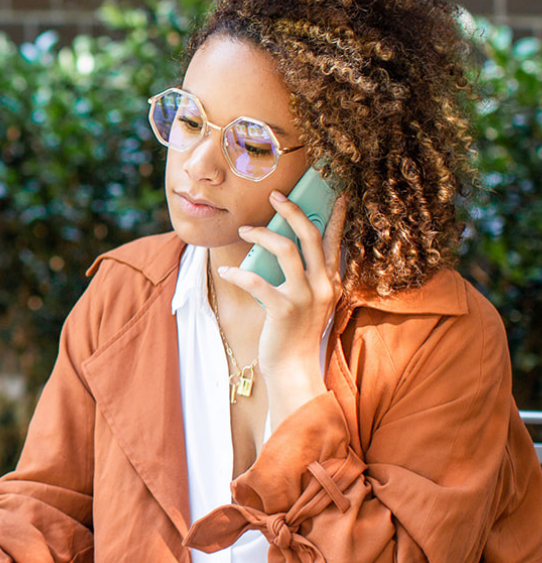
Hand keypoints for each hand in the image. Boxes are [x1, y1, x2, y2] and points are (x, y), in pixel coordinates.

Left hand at [219, 192, 346, 428]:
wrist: (293, 368)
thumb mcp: (309, 302)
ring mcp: (305, 297)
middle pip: (310, 235)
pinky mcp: (283, 309)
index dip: (335, 216)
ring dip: (262, 235)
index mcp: (332, 281)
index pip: (335, 241)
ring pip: (286, 250)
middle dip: (292, 210)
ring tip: (245, 230)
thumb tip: (283, 247)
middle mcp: (323, 285)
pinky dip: (238, 273)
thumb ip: (305, 277)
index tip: (335, 194)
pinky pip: (257, 280)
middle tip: (275, 195)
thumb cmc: (295, 333)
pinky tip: (226, 271)